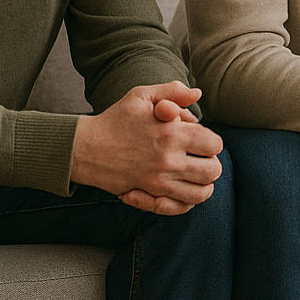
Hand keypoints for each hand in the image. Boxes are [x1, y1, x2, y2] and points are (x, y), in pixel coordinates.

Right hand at [72, 81, 223, 214]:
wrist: (85, 148)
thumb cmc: (115, 119)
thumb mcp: (142, 96)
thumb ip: (173, 91)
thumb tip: (197, 94)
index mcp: (172, 134)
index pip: (214, 144)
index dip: (211, 141)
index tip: (200, 139)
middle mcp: (169, 161)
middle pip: (213, 171)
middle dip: (211, 163)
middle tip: (199, 158)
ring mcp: (159, 182)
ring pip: (202, 193)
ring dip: (203, 183)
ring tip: (193, 174)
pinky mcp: (148, 196)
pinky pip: (181, 207)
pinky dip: (186, 201)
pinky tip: (181, 188)